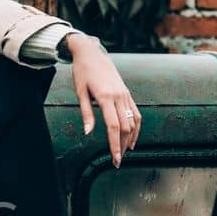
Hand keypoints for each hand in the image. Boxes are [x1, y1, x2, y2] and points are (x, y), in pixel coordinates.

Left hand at [66, 33, 139, 167]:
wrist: (92, 53)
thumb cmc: (82, 72)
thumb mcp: (80, 92)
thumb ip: (86, 113)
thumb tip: (88, 132)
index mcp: (105, 97)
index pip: (113, 127)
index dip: (115, 145)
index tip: (115, 159)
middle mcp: (118, 97)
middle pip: (125, 127)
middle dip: (123, 146)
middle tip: (117, 161)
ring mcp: (125, 95)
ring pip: (133, 121)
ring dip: (131, 139)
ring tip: (125, 152)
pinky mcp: (127, 93)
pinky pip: (135, 112)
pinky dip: (136, 126)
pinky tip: (133, 137)